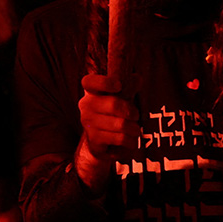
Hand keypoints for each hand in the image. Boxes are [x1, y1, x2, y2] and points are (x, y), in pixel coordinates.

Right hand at [74, 73, 137, 193]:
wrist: (102, 144)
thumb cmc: (113, 115)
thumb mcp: (122, 98)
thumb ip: (129, 87)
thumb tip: (136, 78)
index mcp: (91, 92)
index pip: (89, 82)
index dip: (104, 82)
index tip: (119, 85)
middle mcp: (85, 105)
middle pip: (114, 104)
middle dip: (132, 111)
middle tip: (136, 116)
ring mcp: (88, 122)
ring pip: (121, 124)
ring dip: (134, 129)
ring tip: (134, 130)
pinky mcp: (94, 139)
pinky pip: (121, 138)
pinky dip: (131, 141)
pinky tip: (129, 141)